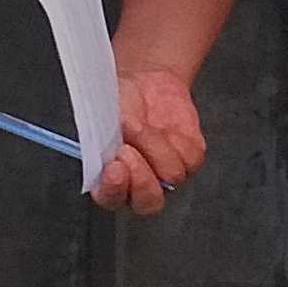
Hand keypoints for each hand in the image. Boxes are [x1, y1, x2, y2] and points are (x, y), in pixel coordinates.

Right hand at [95, 66, 207, 215]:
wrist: (144, 83)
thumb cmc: (117, 104)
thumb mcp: (100, 118)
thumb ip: (97, 139)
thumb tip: (101, 149)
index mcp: (110, 181)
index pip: (112, 199)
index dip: (113, 188)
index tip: (113, 166)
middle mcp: (140, 185)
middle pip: (148, 203)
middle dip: (140, 179)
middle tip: (127, 150)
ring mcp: (167, 176)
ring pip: (171, 176)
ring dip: (154, 145)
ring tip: (140, 125)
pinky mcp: (190, 160)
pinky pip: (190, 158)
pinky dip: (175, 139)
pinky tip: (163, 128)